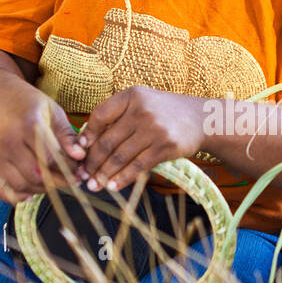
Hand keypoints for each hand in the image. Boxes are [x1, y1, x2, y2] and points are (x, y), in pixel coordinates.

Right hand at [0, 79, 85, 203]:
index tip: (79, 171)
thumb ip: (67, 135)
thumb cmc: (28, 104)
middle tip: (70, 181)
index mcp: (28, 125)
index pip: (51, 159)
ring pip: (20, 185)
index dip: (69, 169)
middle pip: (36, 175)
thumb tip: (80, 157)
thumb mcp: (53, 111)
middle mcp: (7, 141)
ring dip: (40, 190)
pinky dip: (13, 196)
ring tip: (53, 183)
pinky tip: (29, 194)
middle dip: (57, 183)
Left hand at [77, 87, 204, 193]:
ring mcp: (154, 129)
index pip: (100, 115)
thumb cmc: (164, 113)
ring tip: (94, 185)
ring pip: (121, 156)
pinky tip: (113, 186)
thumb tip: (86, 142)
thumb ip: (117, 116)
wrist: (202, 119)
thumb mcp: (142, 103)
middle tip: (82, 176)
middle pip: (108, 140)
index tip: (79, 151)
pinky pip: (138, 166)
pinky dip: (123, 178)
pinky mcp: (165, 147)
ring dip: (104, 174)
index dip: (87, 135)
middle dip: (92, 162)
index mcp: (132, 96)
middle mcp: (142, 110)